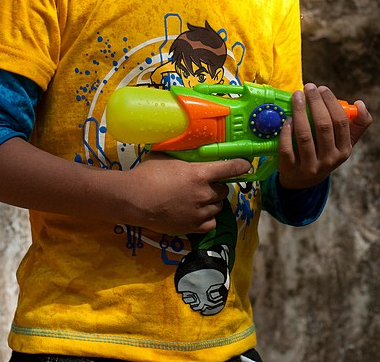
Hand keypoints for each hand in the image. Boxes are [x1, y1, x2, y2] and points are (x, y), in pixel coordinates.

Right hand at [122, 153, 249, 234]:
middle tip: (206, 183)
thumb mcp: (166, 157)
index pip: (230, 168)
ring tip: (199, 198)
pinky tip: (198, 213)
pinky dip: (208, 217)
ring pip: (218, 206)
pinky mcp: (192, 227)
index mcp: (200, 174)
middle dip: (218, 186)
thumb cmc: (147, 174)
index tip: (246, 165)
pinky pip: (211, 223)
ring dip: (213, 201)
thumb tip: (188, 150)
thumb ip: (183, 156)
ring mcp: (199, 213)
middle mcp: (204, 194)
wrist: (133, 199)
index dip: (241, 166)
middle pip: (223, 190)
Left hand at [277, 83, 372, 189]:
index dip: (331, 102)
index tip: (322, 88)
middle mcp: (329, 160)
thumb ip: (356, 123)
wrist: (304, 179)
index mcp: (344, 150)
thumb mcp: (344, 142)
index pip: (341, 122)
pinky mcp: (291, 169)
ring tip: (297, 96)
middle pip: (323, 126)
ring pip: (304, 136)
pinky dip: (286, 132)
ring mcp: (310, 166)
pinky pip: (287, 148)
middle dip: (316, 102)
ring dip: (300, 112)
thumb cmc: (325, 151)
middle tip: (308, 87)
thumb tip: (360, 104)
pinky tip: (286, 119)